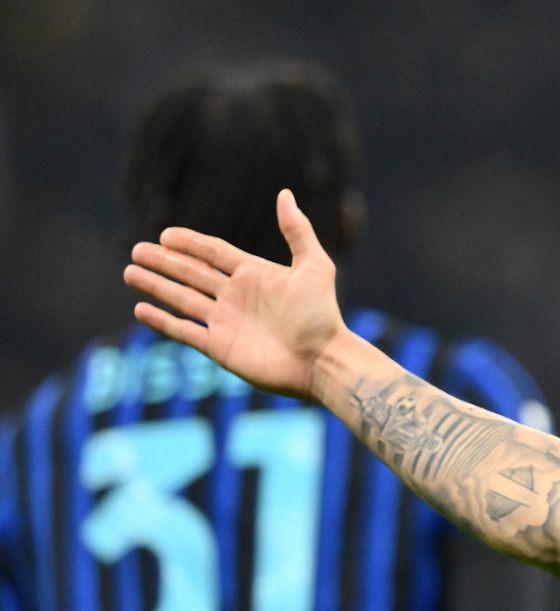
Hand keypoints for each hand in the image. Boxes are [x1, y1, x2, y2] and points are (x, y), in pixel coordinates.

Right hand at [123, 190, 347, 400]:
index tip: (166, 234)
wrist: (322, 361)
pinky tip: (141, 309)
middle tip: (137, 250)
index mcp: (255, 275)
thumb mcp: (314, 266)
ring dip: (156, 286)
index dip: (190, 243)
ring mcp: (226, 323)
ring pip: (182, 299)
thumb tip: (285, 193)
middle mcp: (237, 297)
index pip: (214, 253)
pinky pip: (184, 331)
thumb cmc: (322, 315)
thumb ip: (298, 231)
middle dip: (164, 262)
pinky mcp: (220, 348)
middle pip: (192, 273)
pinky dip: (162, 321)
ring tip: (129, 272)